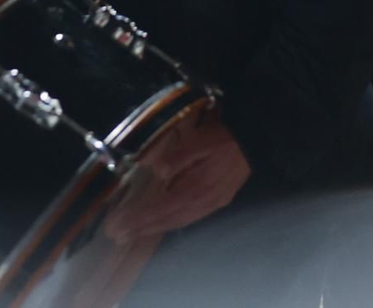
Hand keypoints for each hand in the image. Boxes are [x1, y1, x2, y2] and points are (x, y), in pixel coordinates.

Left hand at [102, 110, 250, 242]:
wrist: (258, 140)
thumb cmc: (226, 137)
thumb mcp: (201, 139)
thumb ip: (178, 156)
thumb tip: (155, 169)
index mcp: (196, 188)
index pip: (159, 209)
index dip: (136, 219)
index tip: (114, 225)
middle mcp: (202, 202)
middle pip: (166, 220)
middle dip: (139, 228)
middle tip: (115, 235)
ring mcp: (211, 204)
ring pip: (177, 222)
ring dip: (153, 229)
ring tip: (132, 233)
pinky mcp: (218, 201)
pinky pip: (189, 219)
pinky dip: (171, 224)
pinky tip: (163, 223)